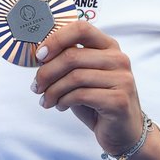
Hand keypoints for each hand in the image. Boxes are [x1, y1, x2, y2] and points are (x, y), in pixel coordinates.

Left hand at [34, 20, 159, 159]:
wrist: (123, 132)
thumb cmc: (97, 100)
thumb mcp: (82, 75)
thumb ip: (68, 60)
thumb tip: (38, 52)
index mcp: (108, 46)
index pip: (81, 28)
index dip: (56, 39)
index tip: (39, 55)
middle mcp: (118, 59)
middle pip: (72, 55)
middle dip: (46, 72)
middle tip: (36, 86)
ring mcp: (122, 79)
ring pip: (74, 77)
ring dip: (52, 90)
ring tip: (46, 100)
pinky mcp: (119, 100)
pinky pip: (81, 95)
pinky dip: (63, 101)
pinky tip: (60, 106)